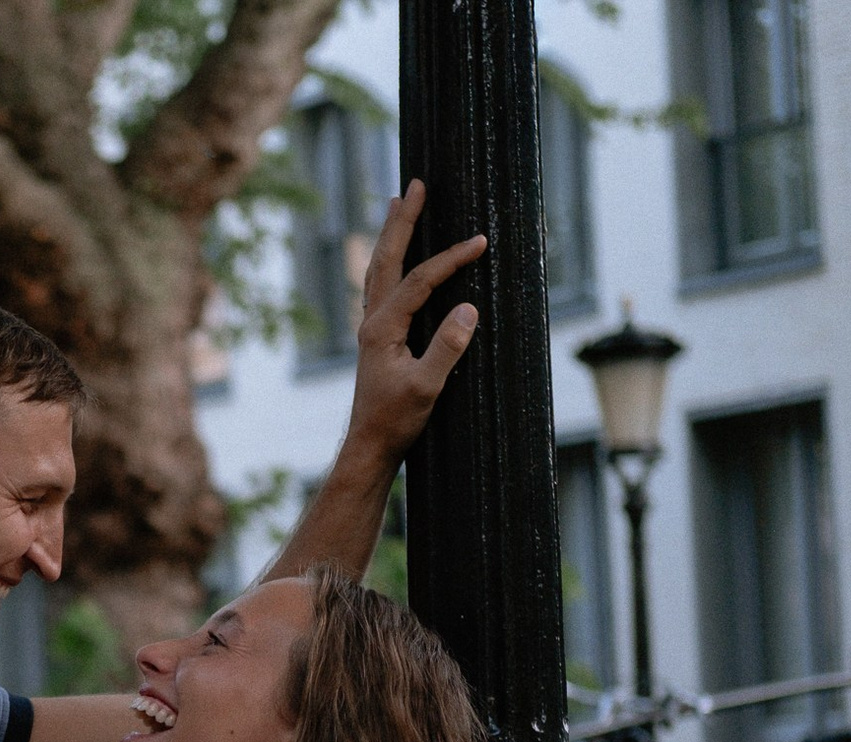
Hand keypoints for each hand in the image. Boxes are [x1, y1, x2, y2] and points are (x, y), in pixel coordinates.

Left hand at [344, 180, 487, 467]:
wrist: (369, 446)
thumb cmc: (395, 421)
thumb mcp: (426, 388)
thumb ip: (446, 349)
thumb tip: (468, 309)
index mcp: (382, 328)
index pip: (419, 280)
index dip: (450, 259)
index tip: (480, 242)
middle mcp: (372, 321)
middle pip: (387, 259)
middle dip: (402, 221)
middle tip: (414, 185)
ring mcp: (372, 328)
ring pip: (379, 269)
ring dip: (390, 235)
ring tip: (396, 203)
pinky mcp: (377, 338)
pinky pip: (382, 286)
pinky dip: (390, 261)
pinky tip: (394, 258)